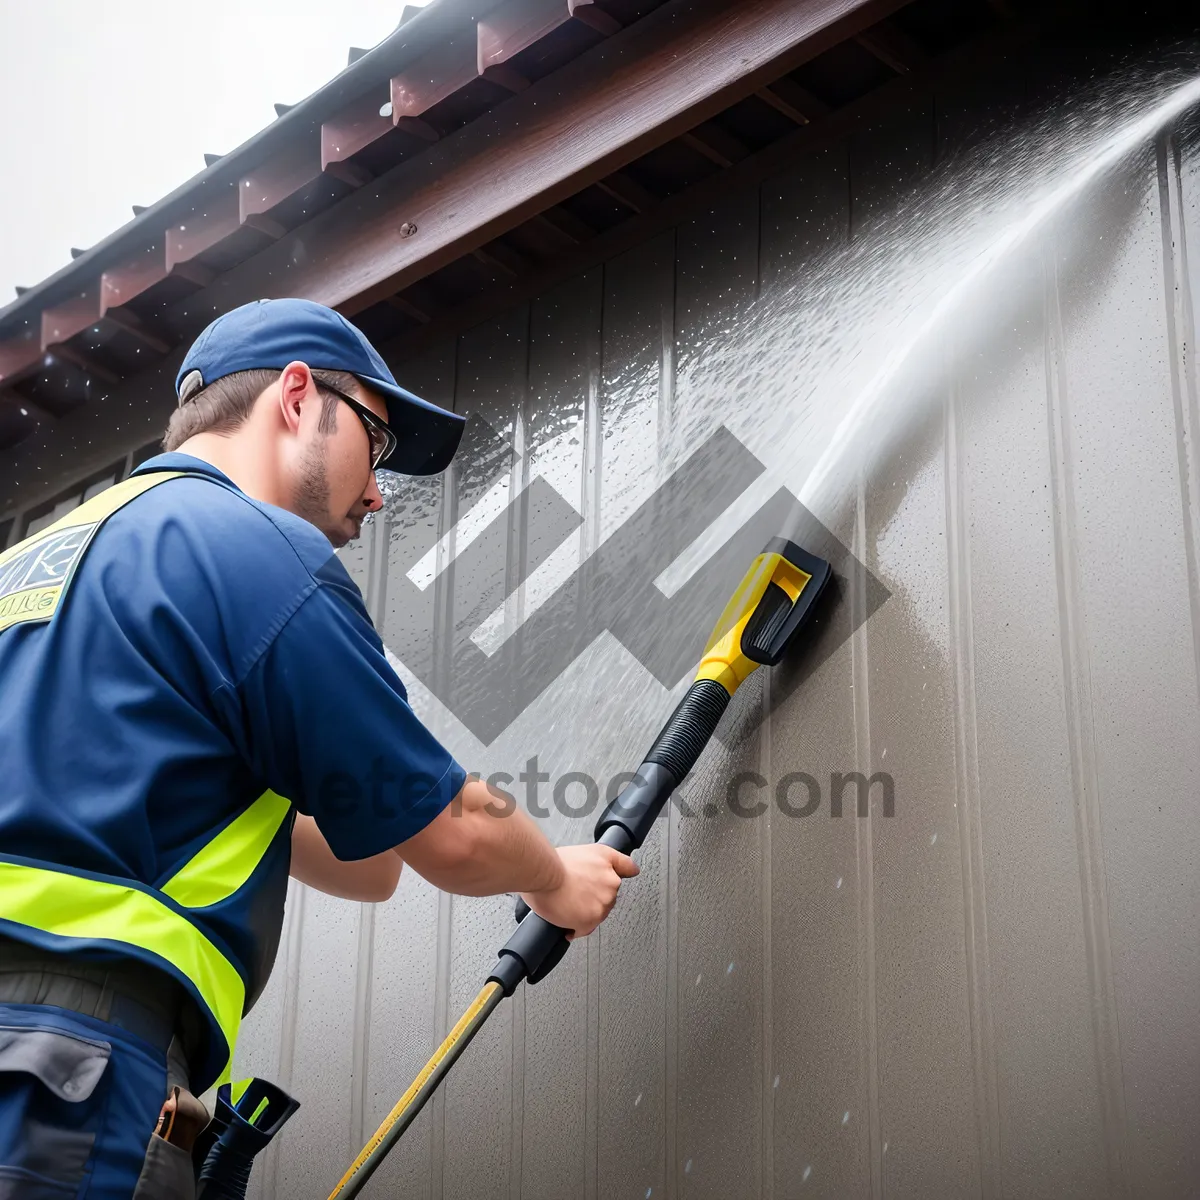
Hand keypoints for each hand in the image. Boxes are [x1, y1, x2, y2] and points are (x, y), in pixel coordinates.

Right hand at [520, 844, 638, 938]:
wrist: (544, 873)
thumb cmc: (555, 862)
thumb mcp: (584, 849)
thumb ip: (599, 861)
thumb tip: (608, 870)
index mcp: (609, 862)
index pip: (627, 868)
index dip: (625, 871)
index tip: (626, 874)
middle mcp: (611, 883)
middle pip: (607, 896)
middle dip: (594, 897)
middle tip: (575, 894)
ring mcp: (603, 903)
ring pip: (597, 913)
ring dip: (585, 913)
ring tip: (567, 906)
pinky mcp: (591, 920)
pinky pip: (585, 929)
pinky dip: (575, 929)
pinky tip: (566, 922)